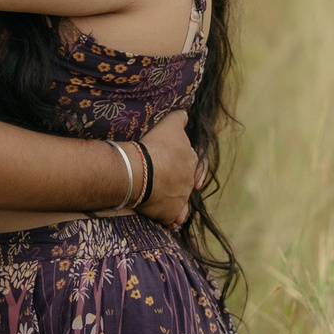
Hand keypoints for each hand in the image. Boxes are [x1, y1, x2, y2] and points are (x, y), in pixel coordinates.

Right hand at [134, 112, 199, 227]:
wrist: (141, 170)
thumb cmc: (155, 145)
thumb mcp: (170, 125)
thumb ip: (179, 118)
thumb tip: (185, 114)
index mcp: (191, 161)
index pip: (192, 163)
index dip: (182, 163)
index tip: (174, 165)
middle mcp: (189, 181)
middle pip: (185, 183)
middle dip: (178, 183)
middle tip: (166, 182)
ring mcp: (180, 198)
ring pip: (180, 202)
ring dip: (175, 202)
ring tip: (166, 202)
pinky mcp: (170, 213)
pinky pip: (171, 218)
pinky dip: (170, 219)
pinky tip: (167, 219)